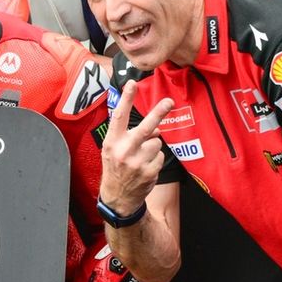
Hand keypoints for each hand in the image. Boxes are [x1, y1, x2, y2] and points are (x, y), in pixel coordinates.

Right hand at [100, 80, 173, 214]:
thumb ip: (131, 135)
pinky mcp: (149, 172)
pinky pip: (161, 156)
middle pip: (145, 128)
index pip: (119, 116)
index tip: (132, 83)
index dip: (126, 99)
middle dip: (158, 113)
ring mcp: (137, 162)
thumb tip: (157, 128)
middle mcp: (124, 150)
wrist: (117, 198)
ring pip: (156, 142)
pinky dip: (156, 160)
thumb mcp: (114, 149)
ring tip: (141, 158)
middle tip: (169, 102)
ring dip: (152, 148)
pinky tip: (145, 168)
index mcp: (112, 141)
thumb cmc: (116, 167)